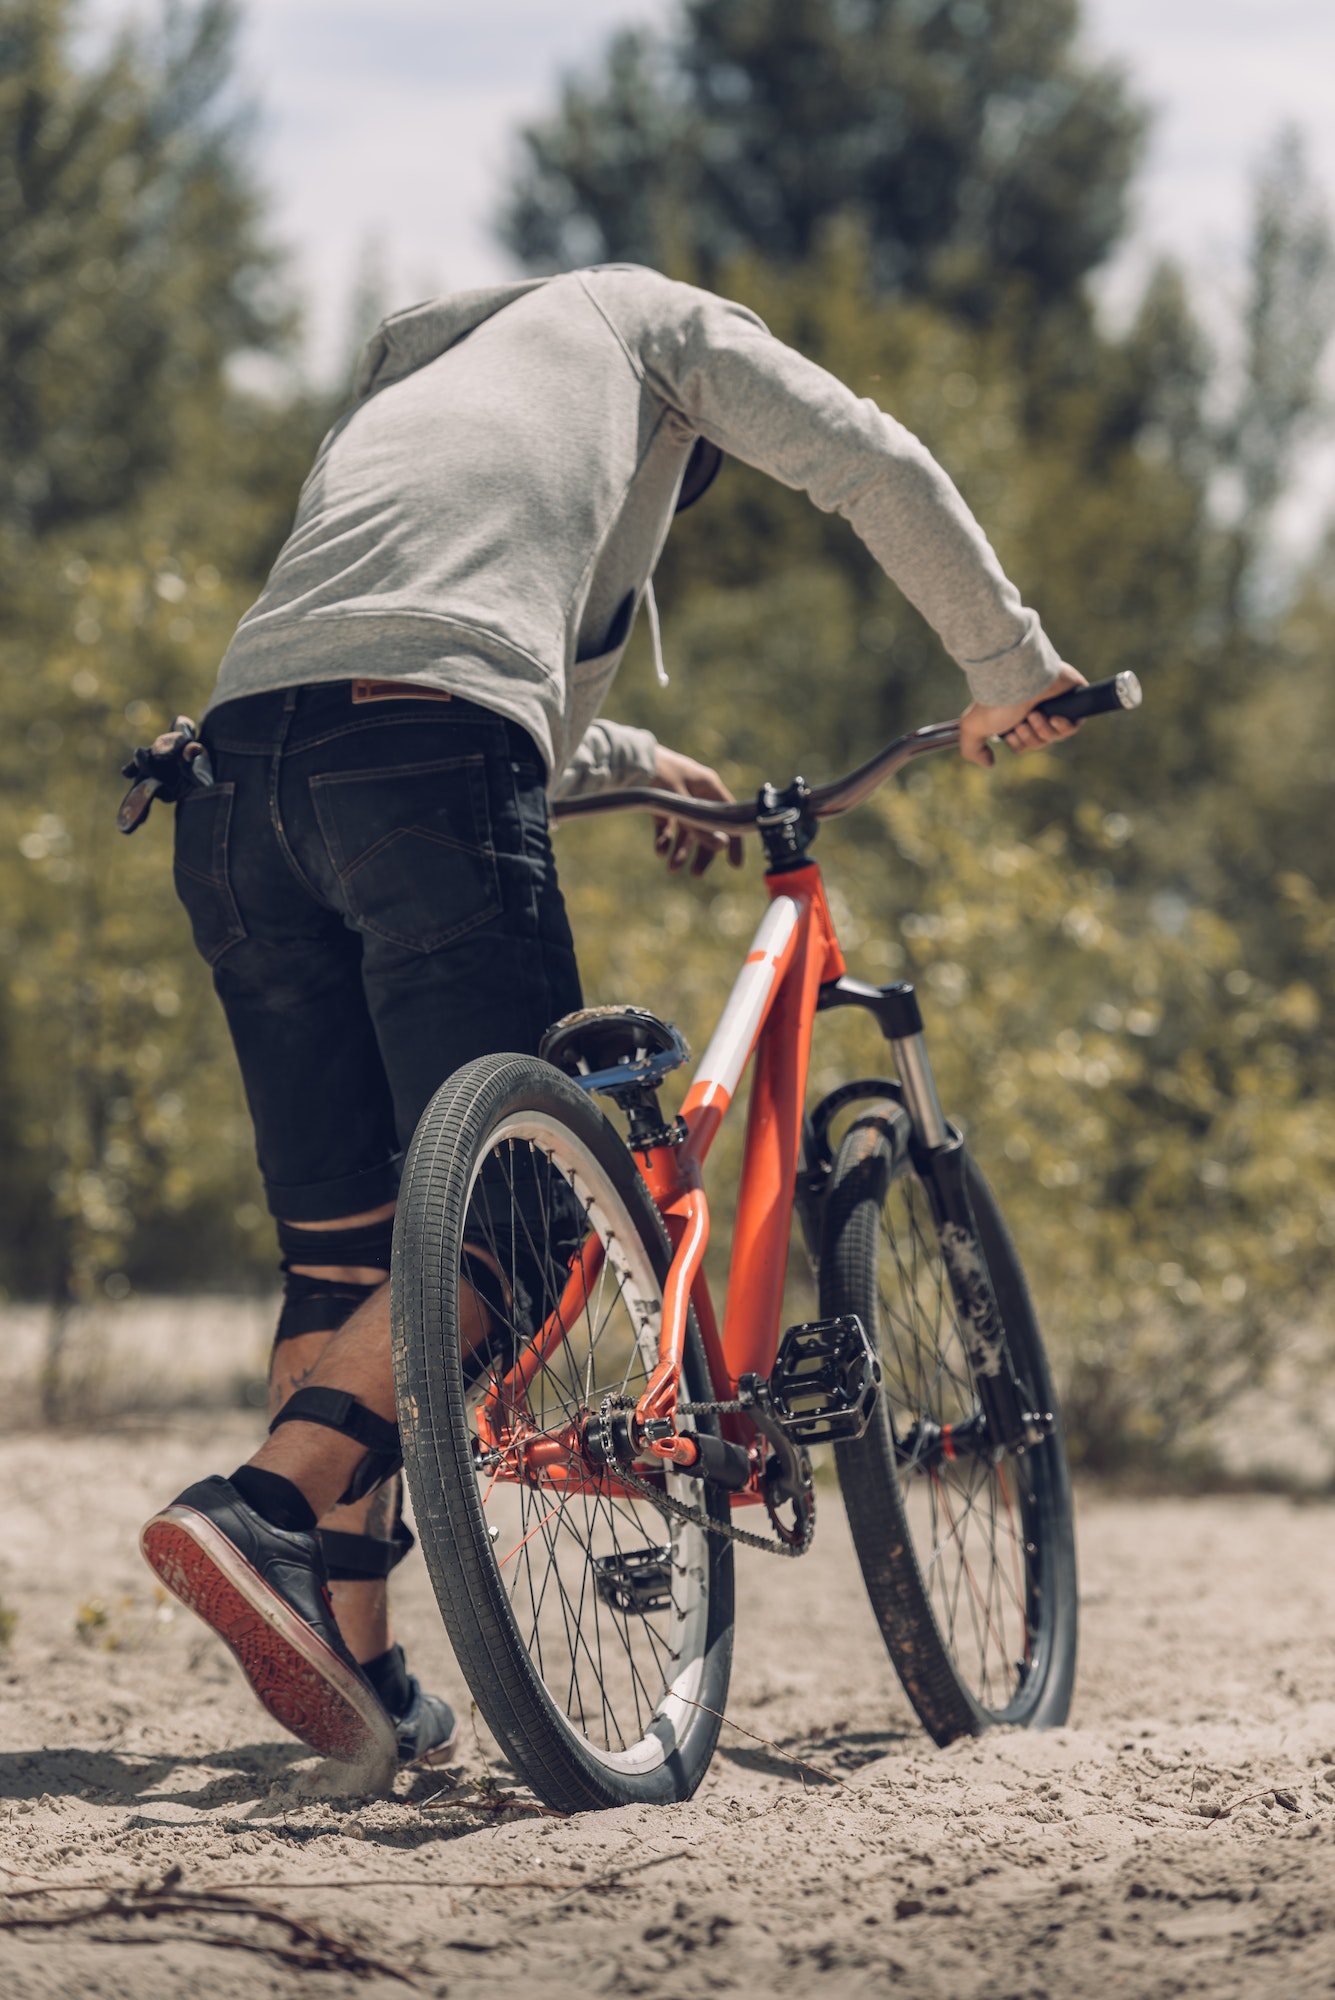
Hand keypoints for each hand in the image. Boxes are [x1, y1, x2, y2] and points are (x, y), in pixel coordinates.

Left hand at [651, 746, 745, 875]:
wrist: (627, 760)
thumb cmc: (658, 774)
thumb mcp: (680, 803)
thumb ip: (699, 826)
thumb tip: (721, 846)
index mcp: (709, 787)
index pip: (728, 817)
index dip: (733, 841)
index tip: (734, 864)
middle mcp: (698, 793)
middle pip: (707, 828)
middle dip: (701, 852)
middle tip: (696, 874)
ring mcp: (680, 798)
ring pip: (687, 830)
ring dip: (681, 850)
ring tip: (672, 868)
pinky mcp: (663, 803)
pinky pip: (669, 825)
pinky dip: (666, 838)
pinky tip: (660, 851)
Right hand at [958, 664, 1087, 768]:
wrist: (1019, 678)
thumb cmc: (998, 701)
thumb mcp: (973, 727)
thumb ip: (972, 749)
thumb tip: (989, 763)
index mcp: (1015, 716)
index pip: (1023, 745)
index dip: (1018, 743)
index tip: (1011, 731)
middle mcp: (1035, 710)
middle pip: (1039, 743)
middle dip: (1030, 737)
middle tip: (1022, 721)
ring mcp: (1055, 705)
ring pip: (1055, 736)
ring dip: (1043, 730)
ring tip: (1035, 713)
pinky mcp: (1073, 699)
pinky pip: (1073, 726)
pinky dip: (1063, 726)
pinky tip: (1054, 717)